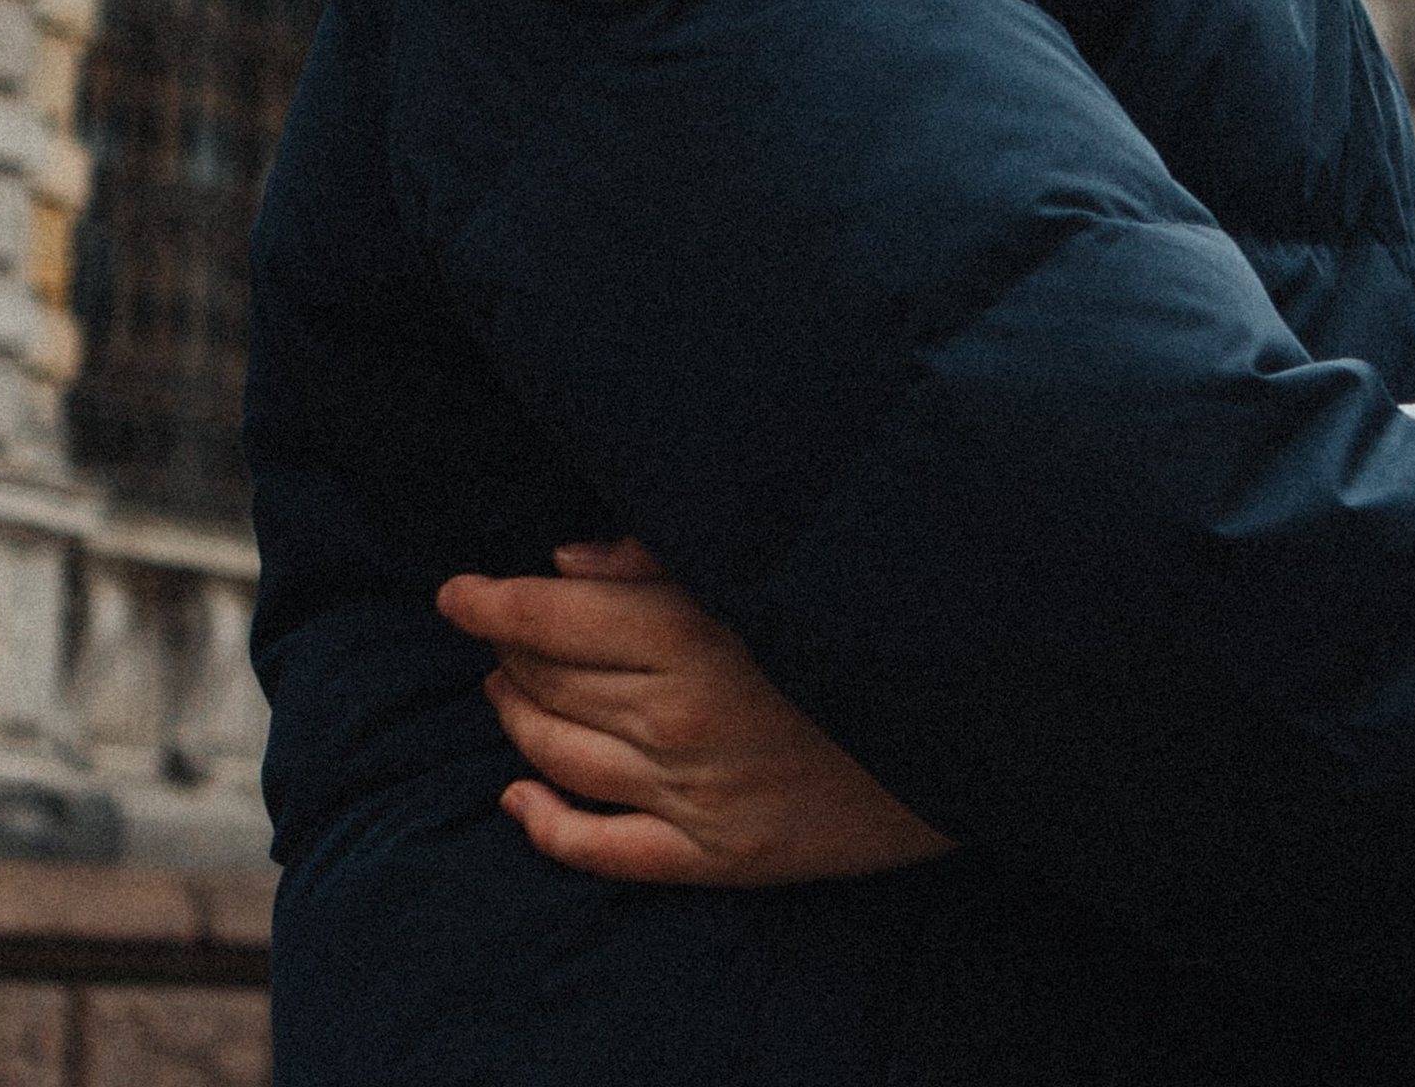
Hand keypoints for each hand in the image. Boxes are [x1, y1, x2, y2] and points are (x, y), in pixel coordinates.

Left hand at [436, 539, 953, 886]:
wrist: (961, 719)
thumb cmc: (860, 619)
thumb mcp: (767, 568)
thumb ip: (662, 560)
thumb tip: (565, 561)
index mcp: (694, 629)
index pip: (552, 618)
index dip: (490, 602)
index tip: (453, 590)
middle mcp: (680, 714)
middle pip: (551, 684)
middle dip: (508, 654)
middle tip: (494, 634)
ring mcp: (694, 793)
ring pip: (562, 758)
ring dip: (517, 721)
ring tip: (503, 692)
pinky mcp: (718, 854)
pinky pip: (603, 851)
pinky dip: (546, 825)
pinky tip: (517, 799)